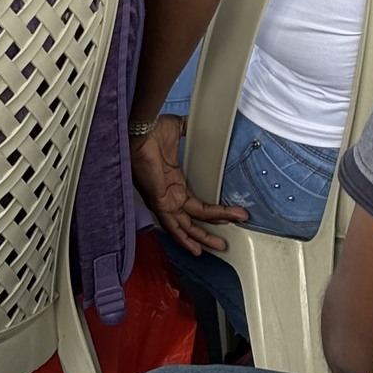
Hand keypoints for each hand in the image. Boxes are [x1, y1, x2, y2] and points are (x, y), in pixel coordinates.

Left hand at [129, 116, 246, 254]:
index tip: (232, 215)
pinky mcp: (160, 202)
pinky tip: (196, 248)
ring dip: (203, 237)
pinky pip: (173, 226)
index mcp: (175, 183)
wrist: (140, 131)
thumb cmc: (152, 131)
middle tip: (226, 240)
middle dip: (211, 232)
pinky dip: (185, 238)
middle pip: (193, 221)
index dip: (214, 212)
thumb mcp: (178, 130)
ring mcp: (165, 201)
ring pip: (185, 227)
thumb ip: (192, 131)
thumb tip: (204, 124)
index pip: (197, 206)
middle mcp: (170, 196)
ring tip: (220, 246)